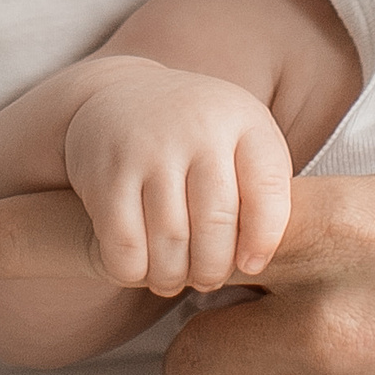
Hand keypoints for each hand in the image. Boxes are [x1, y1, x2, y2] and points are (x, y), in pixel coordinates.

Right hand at [61, 59, 293, 296]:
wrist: (121, 94)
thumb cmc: (196, 134)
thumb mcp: (240, 138)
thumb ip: (262, 187)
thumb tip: (254, 259)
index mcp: (242, 120)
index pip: (268, 190)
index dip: (264, 240)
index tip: (250, 264)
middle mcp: (197, 128)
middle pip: (216, 223)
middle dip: (213, 268)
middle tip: (206, 281)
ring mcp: (148, 147)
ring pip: (170, 240)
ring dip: (173, 276)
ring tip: (173, 280)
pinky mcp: (106, 172)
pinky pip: (124, 243)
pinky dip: (133, 271)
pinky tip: (139, 269)